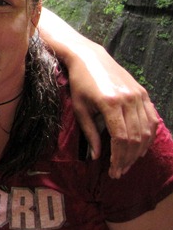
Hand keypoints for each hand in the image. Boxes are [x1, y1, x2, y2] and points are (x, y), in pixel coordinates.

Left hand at [68, 42, 159, 178]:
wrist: (89, 58)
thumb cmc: (79, 84)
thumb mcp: (79, 109)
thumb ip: (90, 133)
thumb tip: (97, 157)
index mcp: (110, 103)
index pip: (121, 138)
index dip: (119, 158)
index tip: (113, 171)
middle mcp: (127, 99)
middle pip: (135, 137)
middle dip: (129, 158)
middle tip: (120, 171)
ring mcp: (138, 95)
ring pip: (146, 130)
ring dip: (139, 150)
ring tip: (129, 162)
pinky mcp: (142, 93)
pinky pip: (151, 118)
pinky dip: (149, 135)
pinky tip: (141, 147)